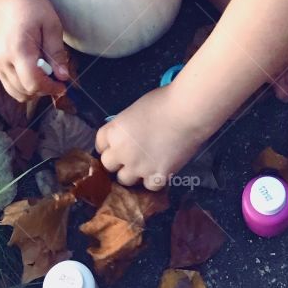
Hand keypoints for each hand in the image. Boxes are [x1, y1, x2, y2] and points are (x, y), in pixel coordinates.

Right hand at [0, 0, 69, 102]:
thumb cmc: (32, 6)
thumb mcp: (51, 26)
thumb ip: (57, 53)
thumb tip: (63, 76)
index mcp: (18, 50)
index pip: (33, 84)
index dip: (51, 89)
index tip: (63, 84)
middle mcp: (3, 60)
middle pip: (24, 92)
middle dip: (43, 90)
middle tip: (56, 77)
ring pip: (15, 92)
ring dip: (32, 90)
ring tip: (44, 74)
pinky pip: (8, 85)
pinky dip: (22, 85)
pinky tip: (33, 71)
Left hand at [95, 87, 212, 188]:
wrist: (187, 112)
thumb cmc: (164, 101)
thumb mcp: (136, 110)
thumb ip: (127, 126)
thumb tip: (129, 134)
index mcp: (115, 131)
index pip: (100, 144)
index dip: (108, 145)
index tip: (116, 146)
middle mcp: (121, 152)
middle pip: (108, 165)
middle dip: (118, 161)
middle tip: (131, 156)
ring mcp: (138, 166)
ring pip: (124, 180)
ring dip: (133, 173)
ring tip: (145, 165)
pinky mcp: (156, 177)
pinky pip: (149, 186)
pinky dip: (153, 180)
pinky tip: (160, 170)